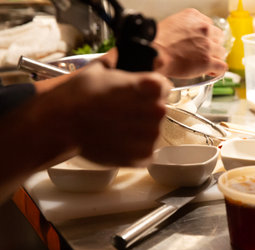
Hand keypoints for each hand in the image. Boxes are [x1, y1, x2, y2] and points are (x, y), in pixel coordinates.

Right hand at [42, 62, 171, 165]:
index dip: (151, 90)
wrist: (61, 124)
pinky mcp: (144, 155)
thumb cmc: (78, 96)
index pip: (164, 87)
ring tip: (116, 127)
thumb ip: (124, 66)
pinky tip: (118, 141)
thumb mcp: (102, 69)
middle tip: (122, 112)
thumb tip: (129, 59)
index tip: (139, 94)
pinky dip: (135, 149)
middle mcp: (156, 111)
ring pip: (153, 131)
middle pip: (159, 110)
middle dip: (144, 110)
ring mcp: (151, 135)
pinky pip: (147, 151)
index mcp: (151, 87)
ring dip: (140, 130)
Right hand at [152, 8, 227, 77]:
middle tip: (204, 53)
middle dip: (212, 46)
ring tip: (206, 64)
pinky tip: (211, 72)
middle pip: (219, 38)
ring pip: (221, 52)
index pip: (210, 26)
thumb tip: (189, 38)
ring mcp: (207, 46)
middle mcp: (204, 29)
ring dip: (215, 58)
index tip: (203, 43)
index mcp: (194, 17)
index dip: (207, 37)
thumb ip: (185, 28)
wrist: (155, 53)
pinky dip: (217, 71)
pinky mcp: (207, 61)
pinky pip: (221, 67)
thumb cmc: (157, 41)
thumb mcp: (172, 24)